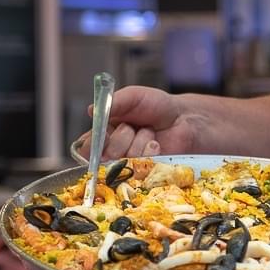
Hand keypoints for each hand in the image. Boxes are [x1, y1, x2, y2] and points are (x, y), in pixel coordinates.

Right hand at [73, 85, 193, 159]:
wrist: (182, 117)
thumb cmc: (156, 106)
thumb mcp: (133, 96)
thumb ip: (113, 102)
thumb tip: (90, 110)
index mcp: (104, 135)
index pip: (87, 148)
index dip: (94, 143)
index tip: (103, 134)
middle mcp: (113, 153)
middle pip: (104, 157)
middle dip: (121, 137)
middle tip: (133, 126)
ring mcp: (129, 165)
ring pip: (123, 161)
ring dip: (138, 141)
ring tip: (149, 132)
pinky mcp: (145, 173)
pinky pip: (140, 167)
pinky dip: (149, 151)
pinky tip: (156, 144)